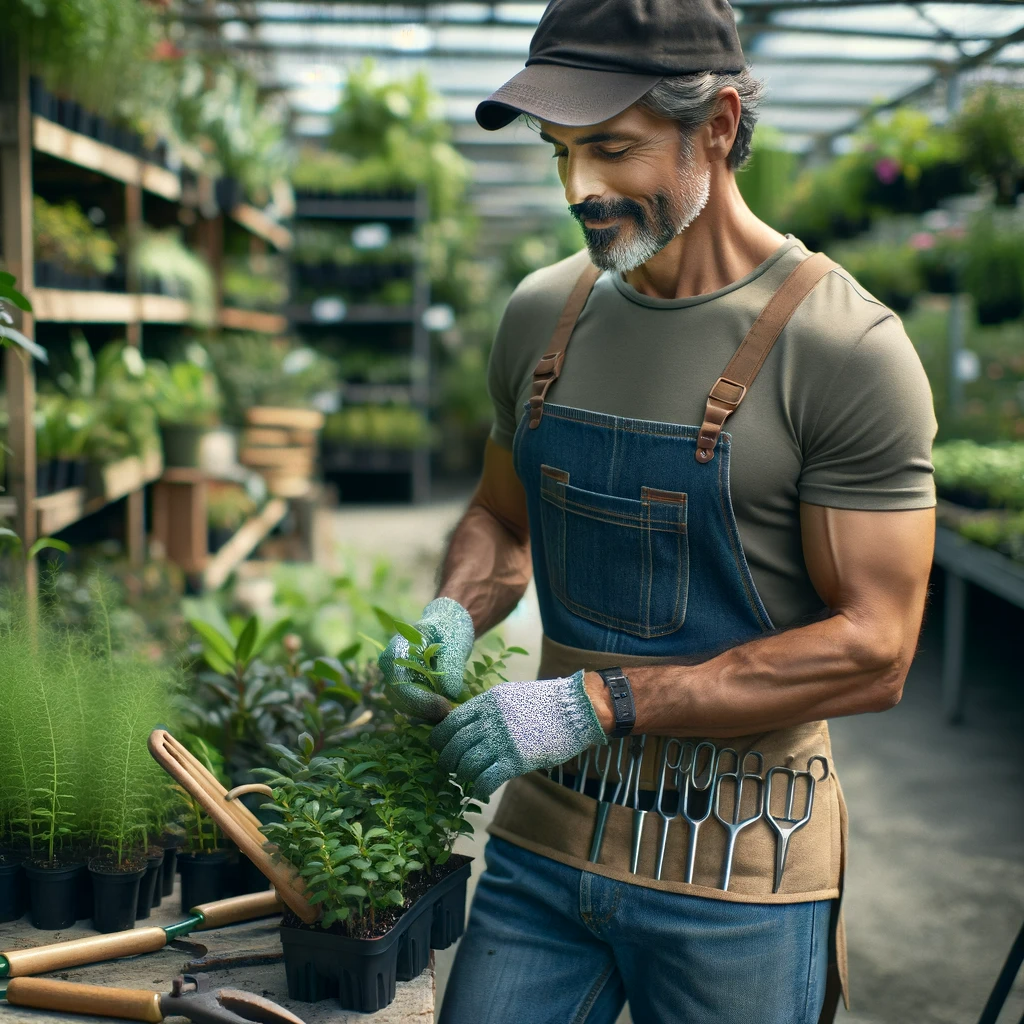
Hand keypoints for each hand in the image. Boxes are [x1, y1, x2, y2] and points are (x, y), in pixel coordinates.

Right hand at [378, 597, 474, 722]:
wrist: (449, 627)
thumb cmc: (449, 630)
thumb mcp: (453, 642)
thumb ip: (450, 665)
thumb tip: (450, 693)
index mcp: (397, 649)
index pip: (399, 680)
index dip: (419, 698)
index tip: (444, 705)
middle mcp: (392, 666)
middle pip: (399, 697)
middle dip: (424, 710)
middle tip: (450, 713)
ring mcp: (398, 679)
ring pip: (405, 705)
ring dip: (426, 714)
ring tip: (450, 712)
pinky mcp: (408, 688)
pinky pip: (413, 706)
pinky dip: (428, 712)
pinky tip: (446, 711)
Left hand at [429, 671, 607, 798]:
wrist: (576, 709)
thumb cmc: (545, 703)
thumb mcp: (510, 695)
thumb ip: (487, 709)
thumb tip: (466, 726)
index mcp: (487, 702)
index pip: (451, 722)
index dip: (440, 739)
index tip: (440, 748)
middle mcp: (490, 720)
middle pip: (455, 745)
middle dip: (447, 761)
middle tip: (449, 769)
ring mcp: (502, 741)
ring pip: (467, 764)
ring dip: (463, 775)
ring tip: (467, 779)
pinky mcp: (516, 760)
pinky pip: (486, 779)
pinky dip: (479, 788)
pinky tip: (481, 790)